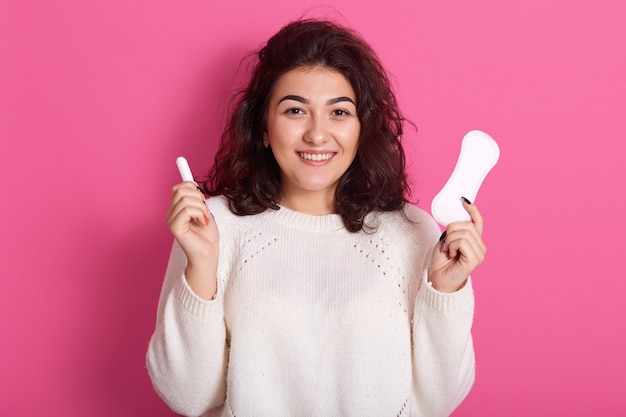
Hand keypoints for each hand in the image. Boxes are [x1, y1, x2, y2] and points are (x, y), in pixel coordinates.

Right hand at [166, 181, 218, 298]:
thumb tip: (194, 185)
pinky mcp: (175, 227)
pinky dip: (199, 213)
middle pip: (180, 190)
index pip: (178, 188)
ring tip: (205, 218)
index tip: (199, 190)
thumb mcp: (204, 212)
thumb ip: (197, 200)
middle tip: (205, 210)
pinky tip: (203, 222)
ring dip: (201, 207)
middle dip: (198, 196)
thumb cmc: (207, 236)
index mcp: (177, 209)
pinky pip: (187, 209)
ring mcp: (171, 220)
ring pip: (185, 199)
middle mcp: (171, 213)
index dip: (189, 184)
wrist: (208, 254)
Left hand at [428, 198, 485, 291]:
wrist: (438, 280)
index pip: (477, 221)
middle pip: (466, 225)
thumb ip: (454, 230)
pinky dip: (451, 246)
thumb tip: (457, 218)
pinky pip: (462, 241)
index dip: (472, 209)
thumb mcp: (446, 240)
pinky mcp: (475, 258)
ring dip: (449, 240)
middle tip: (446, 245)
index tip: (462, 200)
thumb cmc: (441, 262)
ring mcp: (479, 253)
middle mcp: (480, 246)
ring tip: (448, 251)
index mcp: (474, 241)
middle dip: (451, 231)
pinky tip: (450, 255)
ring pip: (463, 232)